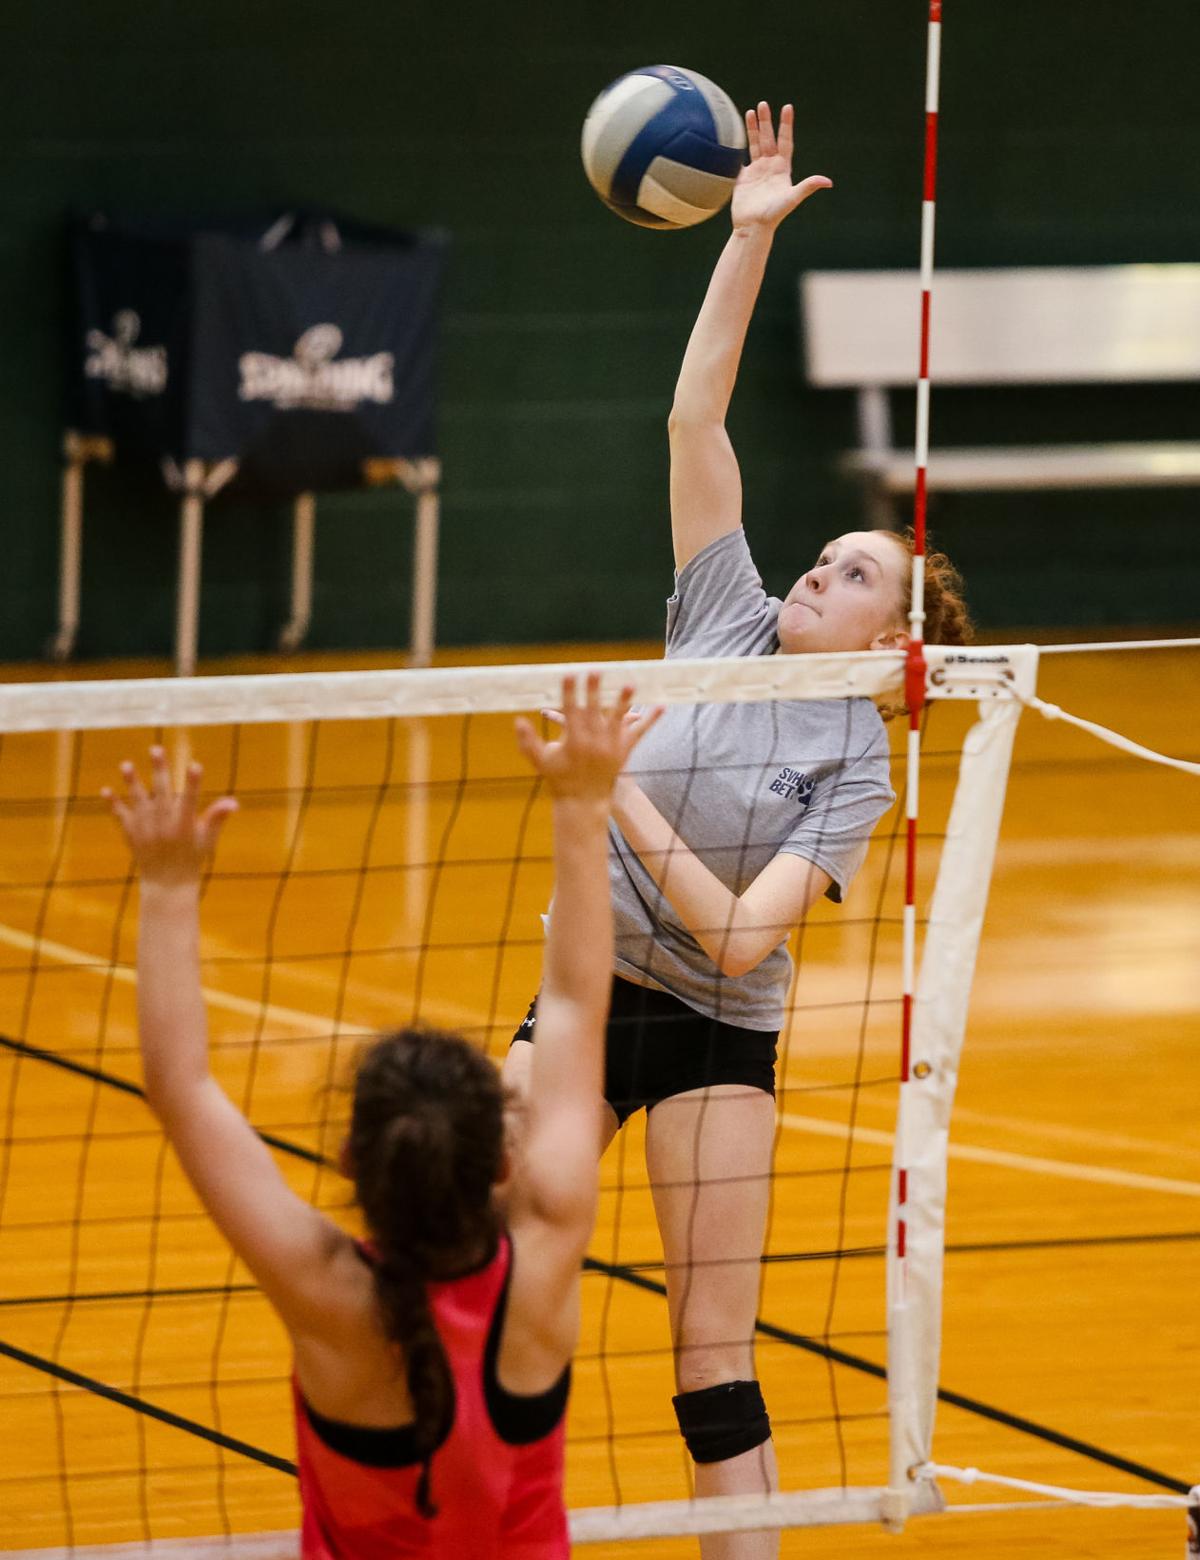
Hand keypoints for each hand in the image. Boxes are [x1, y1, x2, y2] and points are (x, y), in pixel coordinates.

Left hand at [104, 747, 237, 887]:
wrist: (167, 884)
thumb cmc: (192, 858)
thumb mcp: (208, 840)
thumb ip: (217, 818)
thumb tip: (234, 802)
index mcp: (185, 827)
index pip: (190, 800)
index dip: (193, 783)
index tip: (195, 765)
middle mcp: (164, 827)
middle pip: (161, 793)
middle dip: (159, 770)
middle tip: (156, 748)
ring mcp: (146, 830)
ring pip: (138, 801)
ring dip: (132, 782)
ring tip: (126, 765)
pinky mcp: (132, 835)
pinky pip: (121, 817)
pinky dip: (114, 804)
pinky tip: (105, 790)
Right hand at [515, 672, 661, 801]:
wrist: (583, 801)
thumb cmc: (559, 778)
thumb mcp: (540, 761)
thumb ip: (528, 741)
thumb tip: (517, 720)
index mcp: (574, 742)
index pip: (571, 712)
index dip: (570, 693)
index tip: (569, 675)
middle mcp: (594, 743)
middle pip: (594, 712)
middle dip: (594, 691)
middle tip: (595, 671)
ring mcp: (611, 747)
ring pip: (618, 719)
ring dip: (624, 701)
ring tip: (630, 683)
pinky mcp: (624, 751)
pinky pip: (639, 733)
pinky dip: (651, 720)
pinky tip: (662, 705)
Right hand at [731, 102, 830, 232]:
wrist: (753, 227)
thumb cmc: (773, 214)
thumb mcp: (792, 199)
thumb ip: (808, 187)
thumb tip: (827, 182)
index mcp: (782, 168)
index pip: (785, 141)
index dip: (786, 125)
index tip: (787, 107)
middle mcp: (770, 167)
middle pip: (769, 139)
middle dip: (766, 122)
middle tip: (763, 104)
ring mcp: (756, 171)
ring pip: (755, 144)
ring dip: (753, 129)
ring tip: (751, 111)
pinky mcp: (743, 177)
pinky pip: (740, 157)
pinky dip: (737, 146)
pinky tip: (734, 134)